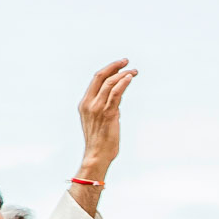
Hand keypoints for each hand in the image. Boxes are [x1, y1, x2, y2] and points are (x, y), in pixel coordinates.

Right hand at [75, 58, 137, 180]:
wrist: (97, 156)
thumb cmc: (100, 141)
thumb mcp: (100, 120)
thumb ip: (106, 107)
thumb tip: (117, 99)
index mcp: (84, 104)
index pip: (95, 80)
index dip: (108, 70)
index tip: (119, 65)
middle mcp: (89, 104)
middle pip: (100, 77)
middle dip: (114, 66)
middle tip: (126, 61)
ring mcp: (97, 108)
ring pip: (109, 84)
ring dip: (122, 75)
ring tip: (134, 71)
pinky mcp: (108, 114)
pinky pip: (115, 94)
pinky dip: (123, 83)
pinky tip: (129, 78)